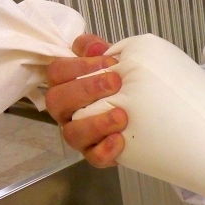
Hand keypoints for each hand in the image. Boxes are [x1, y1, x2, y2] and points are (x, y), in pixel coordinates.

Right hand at [45, 33, 126, 166]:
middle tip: (115, 82)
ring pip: (72, 133)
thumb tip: (94, 47)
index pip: (57, 72)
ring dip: (96, 123)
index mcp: (65, 84)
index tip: (109, 62)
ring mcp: (78, 134)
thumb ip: (98, 50)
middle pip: (57, 101)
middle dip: (85, 90)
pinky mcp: (94, 153)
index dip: (79, 65)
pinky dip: (105, 150)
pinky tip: (120, 140)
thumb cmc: (120, 83)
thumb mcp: (110, 61)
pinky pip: (92, 157)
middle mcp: (65, 110)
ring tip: (121, 115)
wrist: (147, 112)